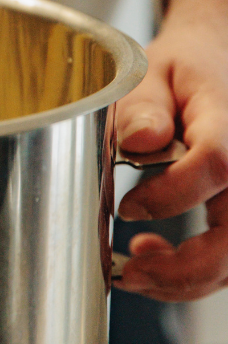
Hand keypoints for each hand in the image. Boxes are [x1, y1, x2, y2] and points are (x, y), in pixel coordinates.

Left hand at [115, 0, 227, 300]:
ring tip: (135, 271)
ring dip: (187, 279)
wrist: (214, 64)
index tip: (126, 208)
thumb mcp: (151, 73)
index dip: (169, 196)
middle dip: (184, 267)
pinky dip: (196, 273)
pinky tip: (156, 259)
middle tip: (130, 271)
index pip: (216, 163)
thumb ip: (142, 106)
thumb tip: (138, 141)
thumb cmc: (182, 70)